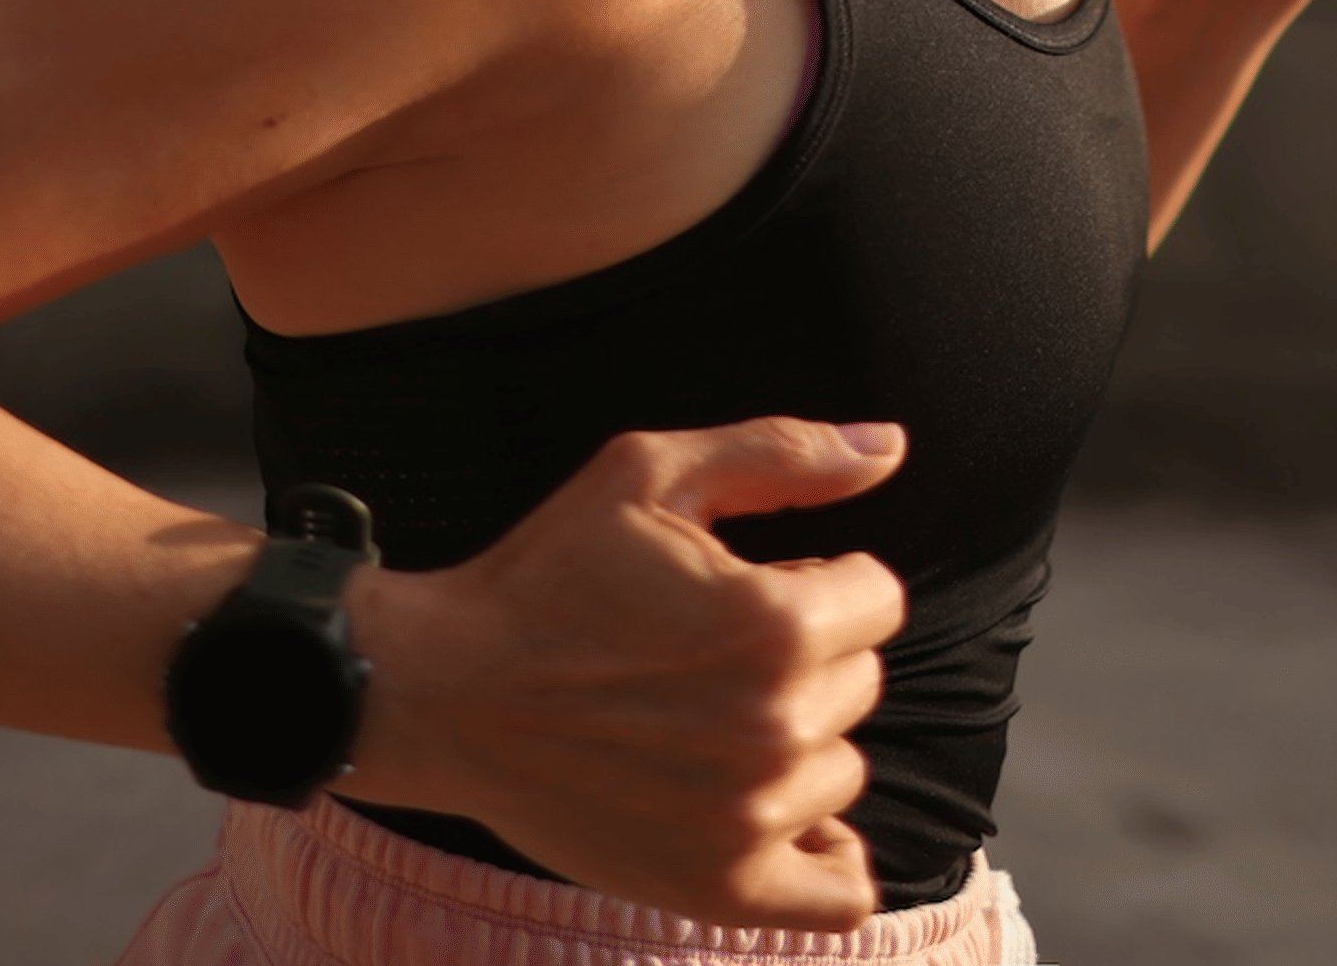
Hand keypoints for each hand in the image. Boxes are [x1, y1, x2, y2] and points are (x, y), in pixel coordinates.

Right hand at [341, 417, 908, 929]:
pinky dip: (825, 855)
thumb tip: (890, 446)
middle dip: (805, 656)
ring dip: (797, 743)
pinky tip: (777, 814)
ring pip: (842, 768)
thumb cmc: (546, 575)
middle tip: (709, 652)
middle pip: (860, 682)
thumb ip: (782, 452)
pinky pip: (840, 891)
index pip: (878, 599)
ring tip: (706, 720)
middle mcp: (774, 726)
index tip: (753, 585)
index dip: (819, 579)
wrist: (446, 692)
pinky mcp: (720, 887)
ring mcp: (751, 818)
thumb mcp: (651, 475)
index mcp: (773, 623)